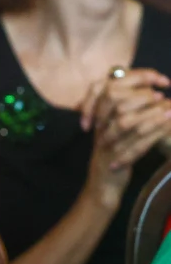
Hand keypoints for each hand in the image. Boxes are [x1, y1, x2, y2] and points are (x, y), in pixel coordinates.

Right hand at [80, 69, 170, 209]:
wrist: (102, 184)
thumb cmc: (114, 154)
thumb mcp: (116, 129)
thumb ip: (129, 110)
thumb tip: (157, 93)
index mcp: (99, 116)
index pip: (111, 88)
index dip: (136, 79)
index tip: (159, 79)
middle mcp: (100, 127)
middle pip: (115, 102)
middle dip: (141, 95)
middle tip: (161, 95)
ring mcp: (107, 143)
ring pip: (126, 122)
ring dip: (150, 114)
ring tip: (169, 107)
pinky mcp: (116, 159)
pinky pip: (137, 144)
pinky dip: (155, 133)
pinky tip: (168, 126)